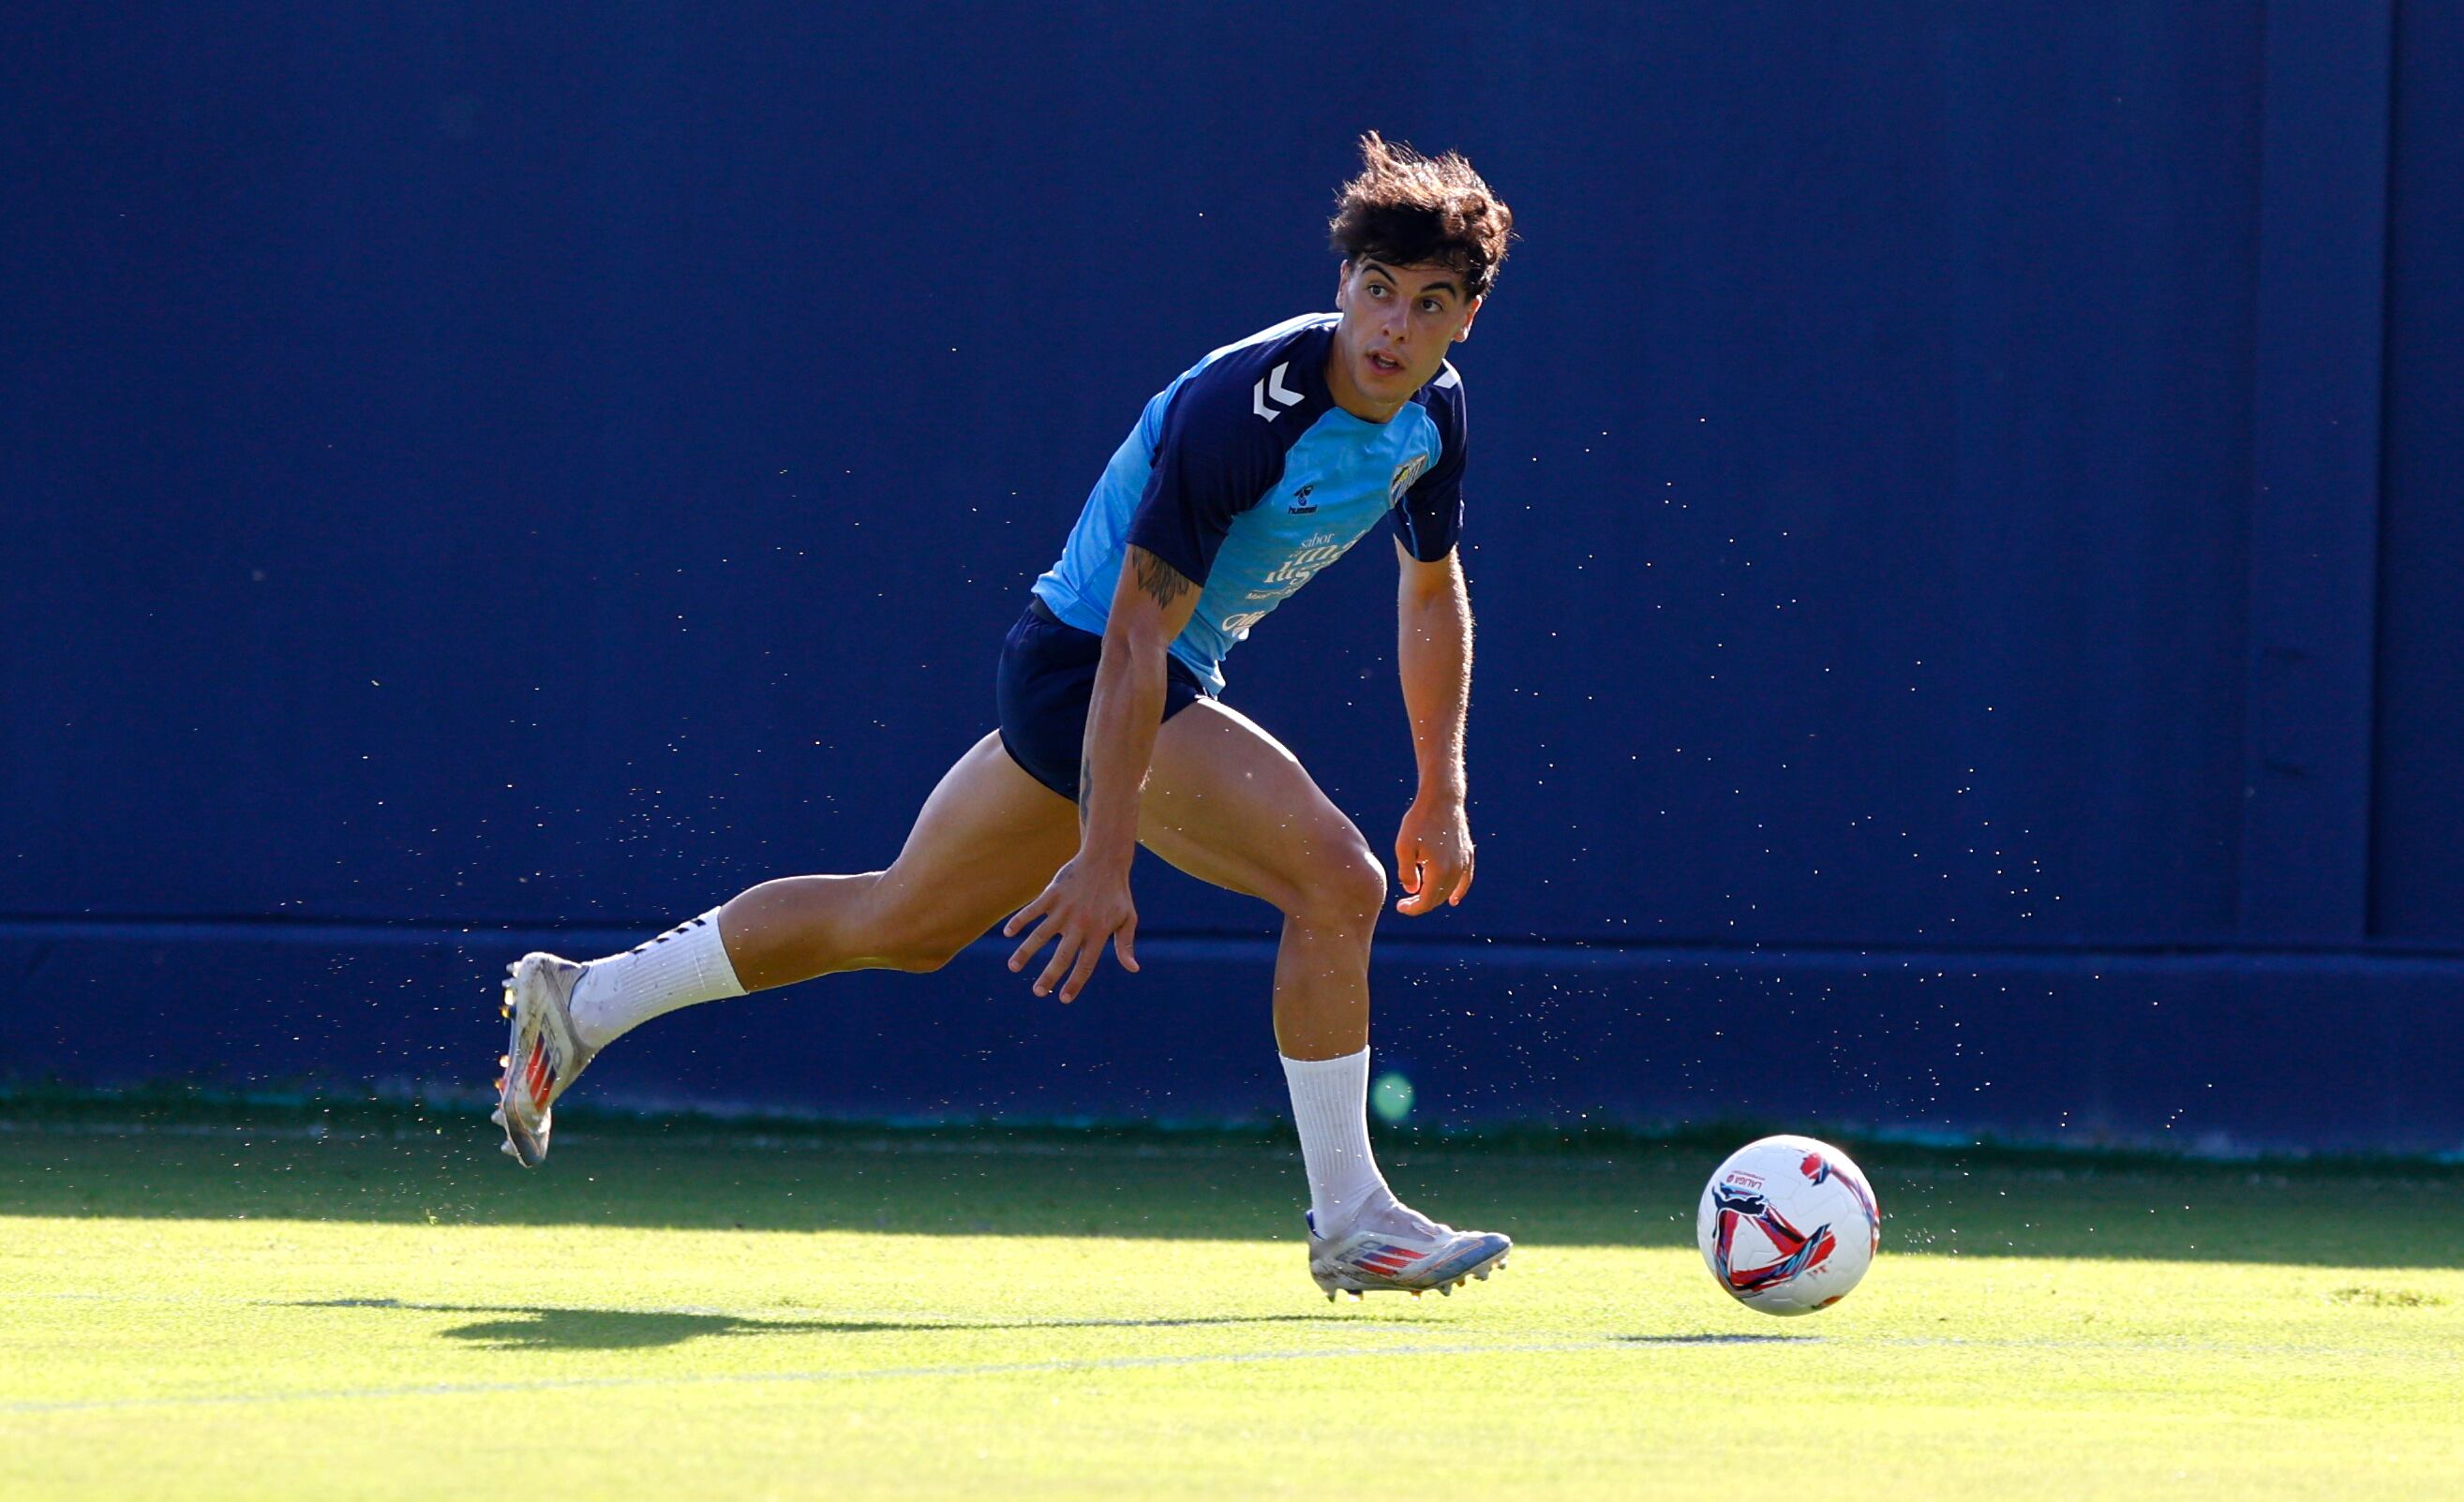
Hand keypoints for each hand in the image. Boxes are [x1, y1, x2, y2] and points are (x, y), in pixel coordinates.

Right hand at [1003, 854, 1140, 1002]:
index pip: (1086, 963)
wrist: (1104, 860)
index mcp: (1099, 932)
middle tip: (1037, 992)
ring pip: (1041, 935)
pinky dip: (1019, 921)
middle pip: (1062, 956)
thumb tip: (1133, 969)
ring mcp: (1064, 909)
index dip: (1075, 983)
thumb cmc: (1116, 893)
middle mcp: (1080, 923)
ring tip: (1013, 967)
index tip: (1063, 998)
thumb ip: (1125, 944)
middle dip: (1048, 976)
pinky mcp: (1052, 894)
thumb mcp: (1127, 918)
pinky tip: (1008, 933)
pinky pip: (1032, 910)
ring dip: (1025, 952)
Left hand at [1394, 793, 1474, 915]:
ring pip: (1450, 890)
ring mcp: (1463, 863)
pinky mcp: (1467, 855)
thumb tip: (1413, 891)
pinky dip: (1459, 891)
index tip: (1400, 907)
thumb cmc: (1419, 821)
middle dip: (1421, 904)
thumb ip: (1406, 873)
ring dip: (1435, 897)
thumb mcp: (1404, 846)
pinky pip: (1465, 880)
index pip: (1426, 902)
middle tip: (1405, 901)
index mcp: (1438, 871)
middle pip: (1437, 898)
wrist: (1441, 799)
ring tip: (1420, 898)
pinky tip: (1454, 900)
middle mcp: (1455, 870)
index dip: (1413, 909)